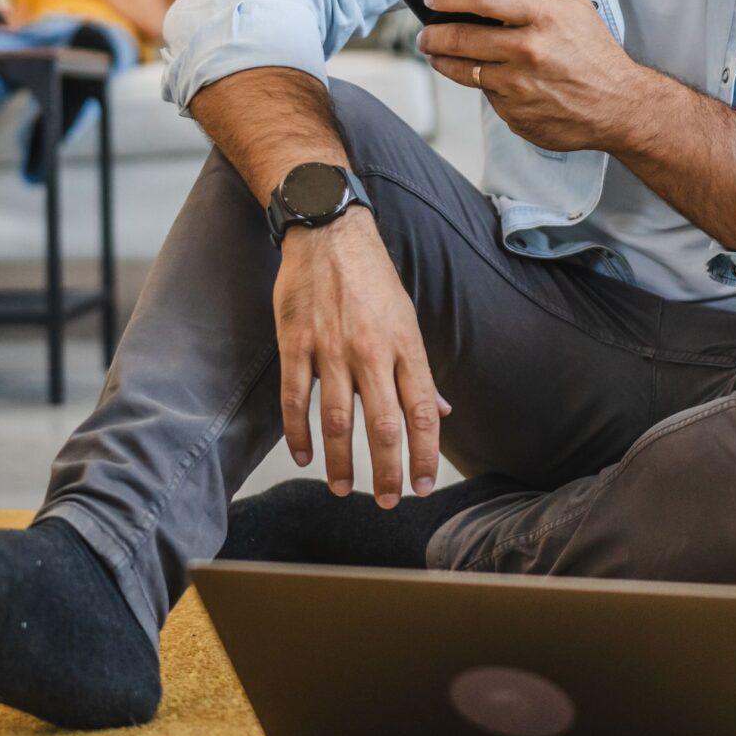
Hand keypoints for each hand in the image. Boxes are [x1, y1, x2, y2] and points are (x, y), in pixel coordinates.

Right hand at [273, 210, 448, 505]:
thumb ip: (420, 371)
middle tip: (385, 502)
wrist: (329, 233)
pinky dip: (299, 433)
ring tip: (344, 489)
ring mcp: (331, 349)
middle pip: (383, 426)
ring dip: (341, 462)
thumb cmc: (372, 279)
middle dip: (387, 472)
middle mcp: (371, 352)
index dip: (425, 455)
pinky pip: (295, 399)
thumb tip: (440, 413)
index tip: (423, 487)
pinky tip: (304, 457)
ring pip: (338, 420)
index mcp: (405, 347)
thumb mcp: (407, 320)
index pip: (422, 413)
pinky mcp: (295, 343)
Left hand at [418, 0, 652, 153]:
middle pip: (461, 37)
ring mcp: (519, 87)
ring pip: (463, 70)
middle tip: (425, 32)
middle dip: (433, 33)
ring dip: (441, 60)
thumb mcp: (576, 1)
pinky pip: (486, 95)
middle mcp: (528, 51)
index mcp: (543, 17)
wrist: (618, 106)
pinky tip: (489, 79)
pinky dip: (482, 85)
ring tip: (436, 53)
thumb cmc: (594, 52)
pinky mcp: (515, 114)